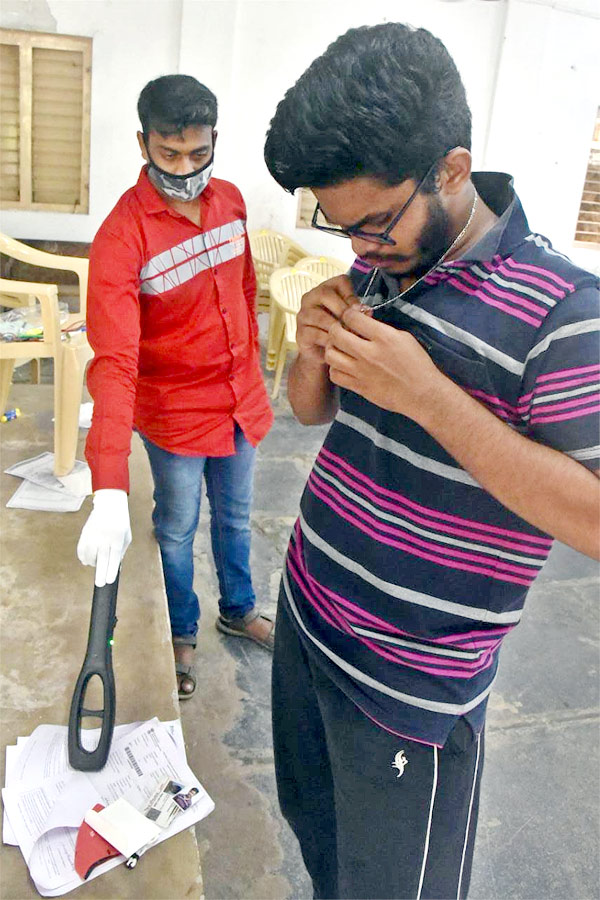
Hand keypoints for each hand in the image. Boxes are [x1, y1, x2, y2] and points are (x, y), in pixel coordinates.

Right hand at [77, 489, 131, 585]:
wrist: (109, 504)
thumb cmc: (120, 522)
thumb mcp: (126, 536)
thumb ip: (121, 552)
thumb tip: (116, 568)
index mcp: (117, 538)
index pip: (113, 558)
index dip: (111, 570)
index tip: (109, 581)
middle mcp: (105, 537)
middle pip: (101, 558)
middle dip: (100, 573)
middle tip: (99, 583)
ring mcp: (93, 534)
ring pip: (90, 555)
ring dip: (92, 563)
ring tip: (96, 564)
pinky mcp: (85, 532)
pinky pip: (81, 549)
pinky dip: (83, 557)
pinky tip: (86, 560)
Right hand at [295, 275, 359, 364]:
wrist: (323, 354)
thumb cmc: (338, 331)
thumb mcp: (350, 319)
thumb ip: (357, 312)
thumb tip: (367, 311)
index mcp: (326, 289)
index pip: (340, 281)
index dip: (352, 295)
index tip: (360, 310)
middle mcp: (311, 298)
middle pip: (325, 294)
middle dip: (343, 309)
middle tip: (354, 324)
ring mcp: (303, 315)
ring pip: (320, 316)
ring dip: (337, 327)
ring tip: (349, 336)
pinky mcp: (301, 333)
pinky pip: (315, 334)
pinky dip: (329, 340)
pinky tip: (338, 345)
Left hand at [324, 306, 441, 420]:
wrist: (421, 394)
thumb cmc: (417, 364)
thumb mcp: (404, 338)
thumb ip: (381, 329)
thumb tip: (364, 322)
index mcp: (383, 337)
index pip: (352, 318)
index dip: (348, 314)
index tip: (350, 316)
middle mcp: (369, 353)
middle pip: (336, 335)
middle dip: (335, 328)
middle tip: (340, 330)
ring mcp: (362, 372)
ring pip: (331, 355)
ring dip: (332, 348)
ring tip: (339, 348)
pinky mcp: (359, 387)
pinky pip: (335, 375)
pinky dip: (335, 368)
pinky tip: (343, 365)